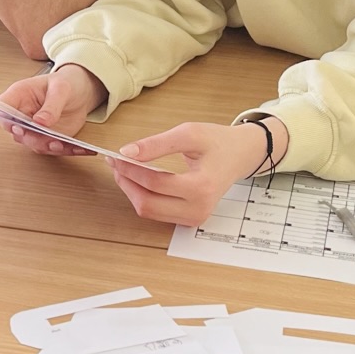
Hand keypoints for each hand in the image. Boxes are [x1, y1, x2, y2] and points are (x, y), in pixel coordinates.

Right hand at [0, 63, 105, 153]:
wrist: (80, 92)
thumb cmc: (65, 83)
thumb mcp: (60, 88)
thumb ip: (51, 105)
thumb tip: (40, 122)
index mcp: (19, 96)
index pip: (1, 110)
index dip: (5, 121)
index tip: (19, 127)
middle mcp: (22, 115)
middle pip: (17, 132)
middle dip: (32, 138)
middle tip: (48, 139)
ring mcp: (33, 129)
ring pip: (33, 143)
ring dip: (48, 146)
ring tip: (63, 144)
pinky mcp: (47, 139)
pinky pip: (53, 148)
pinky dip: (67, 150)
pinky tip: (80, 148)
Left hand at [109, 120, 282, 226]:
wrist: (239, 155)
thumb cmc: (217, 142)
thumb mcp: (189, 133)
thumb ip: (156, 144)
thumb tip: (126, 152)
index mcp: (202, 187)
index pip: (154, 183)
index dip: (130, 169)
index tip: (115, 156)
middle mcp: (199, 208)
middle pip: (147, 203)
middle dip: (126, 182)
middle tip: (116, 163)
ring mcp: (195, 218)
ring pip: (148, 212)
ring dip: (131, 191)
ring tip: (124, 170)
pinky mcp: (190, 220)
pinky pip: (156, 213)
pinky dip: (143, 197)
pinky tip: (138, 180)